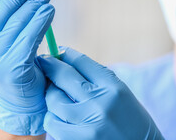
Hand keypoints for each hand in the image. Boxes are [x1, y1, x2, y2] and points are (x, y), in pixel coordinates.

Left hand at [38, 47, 163, 139]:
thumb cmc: (132, 121)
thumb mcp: (121, 94)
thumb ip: (97, 79)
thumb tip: (68, 63)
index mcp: (113, 86)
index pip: (82, 62)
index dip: (65, 54)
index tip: (57, 52)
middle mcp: (101, 102)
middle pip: (64, 76)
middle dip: (50, 66)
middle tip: (43, 62)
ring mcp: (89, 124)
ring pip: (54, 100)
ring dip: (50, 95)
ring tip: (54, 94)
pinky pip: (53, 123)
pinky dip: (52, 117)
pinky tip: (58, 115)